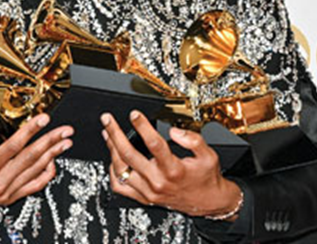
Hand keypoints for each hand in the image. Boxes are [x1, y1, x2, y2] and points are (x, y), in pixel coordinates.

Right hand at [0, 113, 72, 213]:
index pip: (14, 146)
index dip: (31, 130)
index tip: (43, 119)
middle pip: (31, 157)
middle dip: (50, 141)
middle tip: (64, 130)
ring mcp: (6, 191)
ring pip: (35, 171)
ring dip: (53, 155)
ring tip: (65, 142)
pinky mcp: (8, 198)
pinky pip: (33, 187)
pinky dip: (46, 175)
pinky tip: (53, 163)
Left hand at [101, 110, 241, 218]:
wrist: (208, 202)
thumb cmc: (206, 178)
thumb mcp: (208, 155)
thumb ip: (193, 140)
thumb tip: (174, 131)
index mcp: (174, 169)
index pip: (153, 144)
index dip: (142, 126)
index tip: (134, 114)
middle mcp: (158, 181)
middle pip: (129, 154)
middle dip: (115, 133)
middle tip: (107, 120)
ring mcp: (149, 191)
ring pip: (121, 170)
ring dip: (111, 150)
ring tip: (107, 134)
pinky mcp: (145, 198)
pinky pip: (120, 187)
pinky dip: (113, 173)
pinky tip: (113, 159)